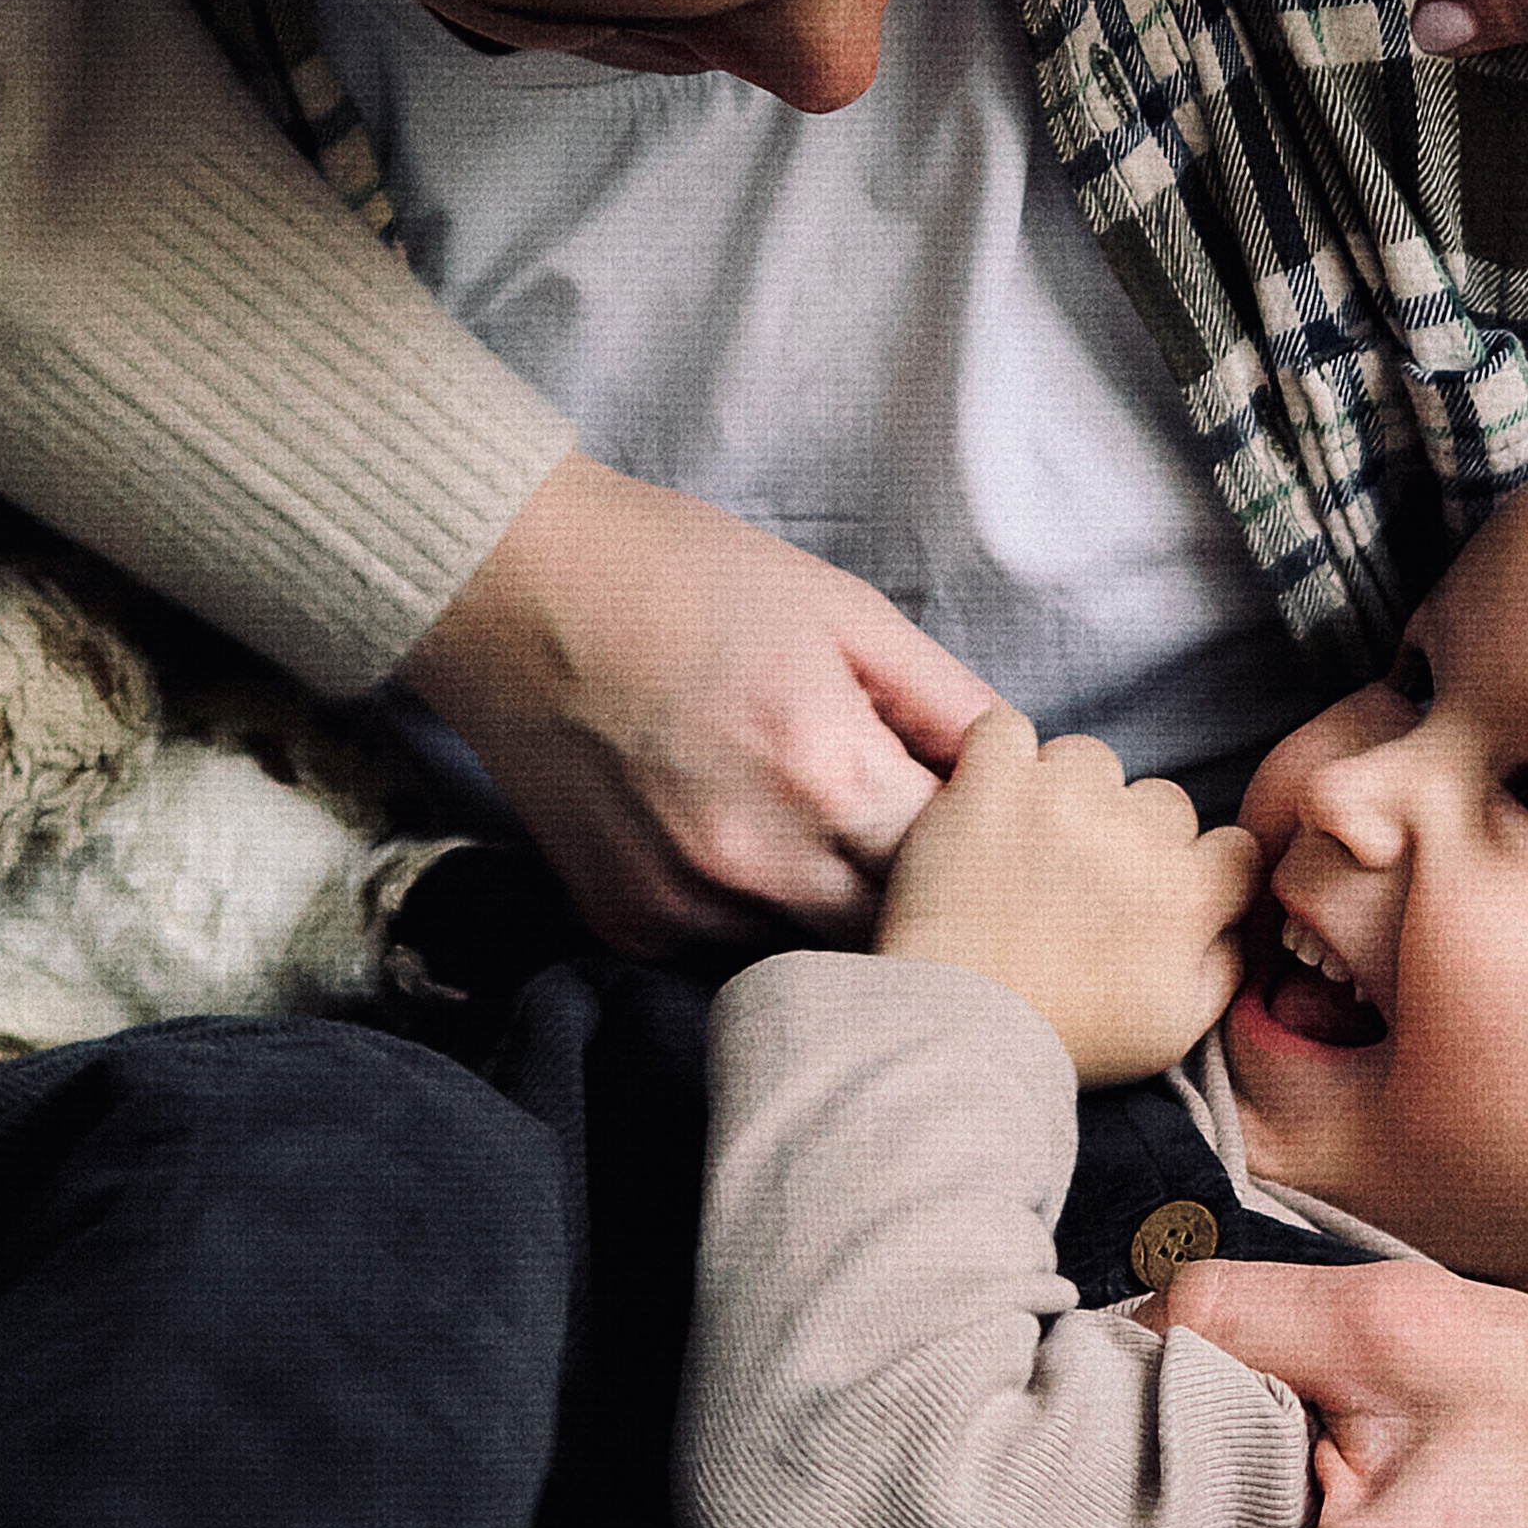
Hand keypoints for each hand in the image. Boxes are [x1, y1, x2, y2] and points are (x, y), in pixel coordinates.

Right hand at [404, 456, 998, 950]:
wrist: (510, 586)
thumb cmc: (681, 575)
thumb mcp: (842, 610)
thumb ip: (943, 703)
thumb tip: (1017, 770)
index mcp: (825, 773)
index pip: (961, 866)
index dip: (984, 845)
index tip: (980, 819)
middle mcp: (754, 861)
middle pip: (897, 935)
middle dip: (923, 899)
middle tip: (913, 838)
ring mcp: (681, 904)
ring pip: (814, 952)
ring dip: (838, 911)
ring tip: (815, 825)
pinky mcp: (626, 922)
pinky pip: (728, 945)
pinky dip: (754, 911)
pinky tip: (735, 836)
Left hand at [875, 706, 1261, 1084]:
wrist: (958, 1029)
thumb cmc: (1064, 1038)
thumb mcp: (1175, 1030)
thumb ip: (1225, 966)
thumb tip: (1235, 920)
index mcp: (1188, 895)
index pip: (1234, 847)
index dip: (1196, 872)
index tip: (1151, 897)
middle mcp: (1136, 835)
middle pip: (1161, 801)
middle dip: (1129, 837)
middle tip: (1078, 886)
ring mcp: (1062, 798)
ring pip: (1089, 759)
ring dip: (1066, 792)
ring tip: (1027, 849)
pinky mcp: (991, 783)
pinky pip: (1005, 729)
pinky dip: (997, 756)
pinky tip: (989, 803)